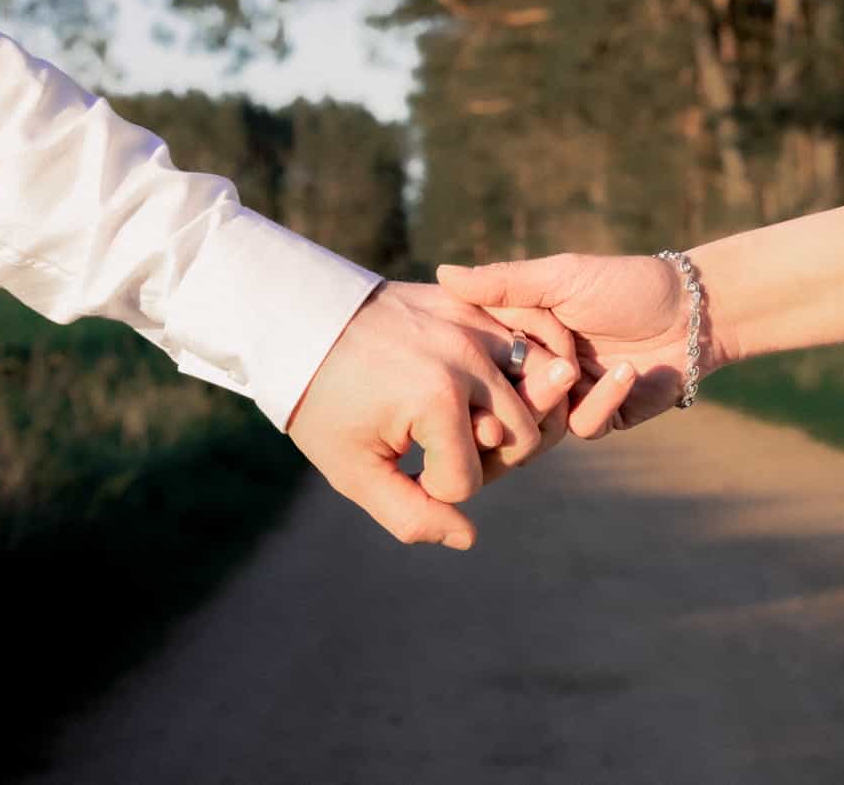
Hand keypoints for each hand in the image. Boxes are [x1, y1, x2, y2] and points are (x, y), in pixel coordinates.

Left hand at [286, 281, 579, 548]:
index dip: (434, 489)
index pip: (468, 481)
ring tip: (470, 422)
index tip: (397, 466)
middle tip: (438, 450)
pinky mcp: (475, 305)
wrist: (301, 323)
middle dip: (485, 459)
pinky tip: (492, 387)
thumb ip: (411, 515)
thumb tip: (468, 537)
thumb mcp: (353, 471)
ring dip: (513, 417)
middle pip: (521, 439)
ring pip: (542, 388)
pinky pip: (531, 340)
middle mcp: (468, 358)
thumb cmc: (323, 401)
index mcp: (437, 400)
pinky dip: (526, 369)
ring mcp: (475, 324)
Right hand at [437, 254, 705, 437]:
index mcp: (519, 334)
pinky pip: (585, 425)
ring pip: (540, 419)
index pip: (478, 357)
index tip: (480, 352)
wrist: (693, 309)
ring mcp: (568, 396)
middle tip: (533, 367)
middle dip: (515, 385)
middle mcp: (537, 368)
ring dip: (558, 395)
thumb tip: (441, 273)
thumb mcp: (560, 278)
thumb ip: (504, 284)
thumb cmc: (625, 283)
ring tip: (578, 366)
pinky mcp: (603, 416)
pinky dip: (603, 399)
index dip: (475, 360)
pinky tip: (626, 371)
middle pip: (503, 397)